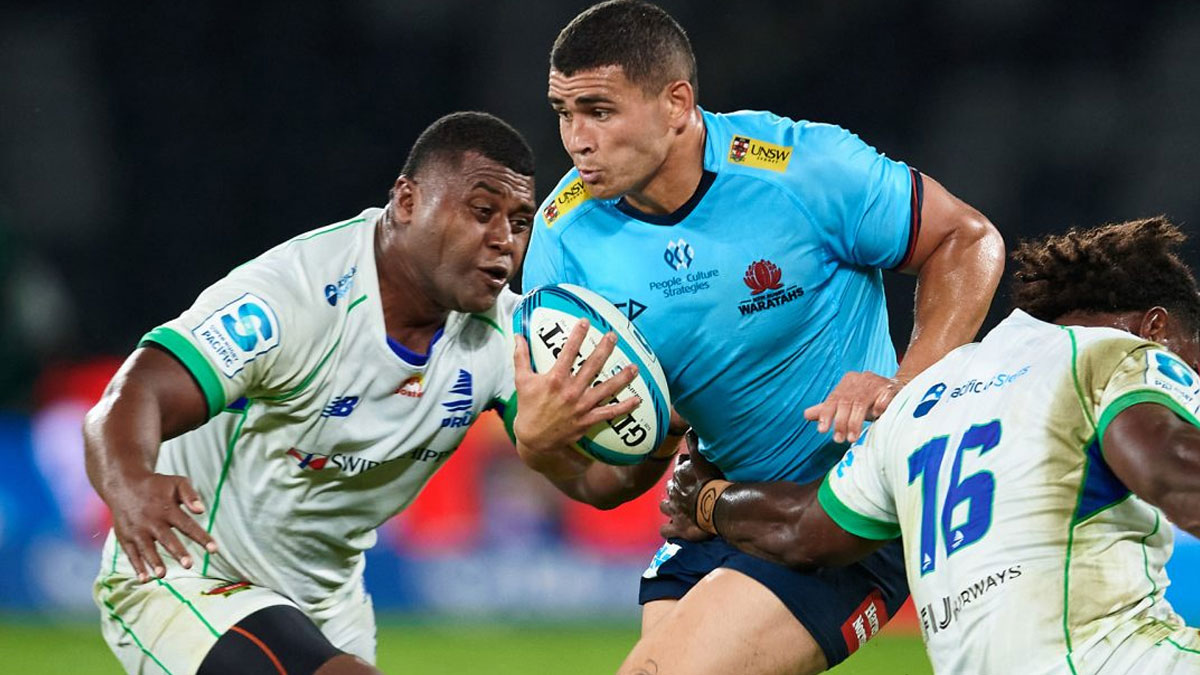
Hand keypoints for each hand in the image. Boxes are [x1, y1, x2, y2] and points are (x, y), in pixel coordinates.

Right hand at [105, 472, 217, 582]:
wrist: (124, 484)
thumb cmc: (157, 486)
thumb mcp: (177, 482)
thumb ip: (190, 495)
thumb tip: (202, 510)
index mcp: (168, 509)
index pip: (187, 525)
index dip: (201, 538)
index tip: (214, 550)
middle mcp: (152, 521)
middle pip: (167, 538)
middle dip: (178, 552)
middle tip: (189, 565)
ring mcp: (137, 530)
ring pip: (147, 548)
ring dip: (154, 562)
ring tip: (162, 575)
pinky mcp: (125, 537)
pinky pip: (131, 554)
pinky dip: (137, 566)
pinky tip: (144, 579)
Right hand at [512, 319, 640, 466]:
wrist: (534, 438)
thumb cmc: (528, 407)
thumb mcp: (521, 380)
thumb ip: (521, 356)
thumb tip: (517, 335)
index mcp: (555, 379)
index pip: (568, 352)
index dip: (577, 335)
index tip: (586, 322)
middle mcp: (571, 390)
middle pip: (592, 366)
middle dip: (605, 349)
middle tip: (614, 336)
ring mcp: (581, 406)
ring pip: (606, 388)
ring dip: (622, 377)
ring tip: (635, 366)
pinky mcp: (588, 420)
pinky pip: (610, 412)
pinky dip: (624, 407)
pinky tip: (637, 399)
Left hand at [659, 433, 723, 539]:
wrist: (717, 507)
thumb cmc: (713, 481)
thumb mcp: (703, 457)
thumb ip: (695, 442)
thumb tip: (688, 428)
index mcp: (680, 474)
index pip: (679, 467)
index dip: (685, 468)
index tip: (691, 470)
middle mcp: (674, 491)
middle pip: (671, 487)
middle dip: (676, 488)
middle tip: (687, 491)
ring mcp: (674, 510)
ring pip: (665, 506)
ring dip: (669, 506)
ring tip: (677, 509)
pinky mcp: (677, 527)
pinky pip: (666, 529)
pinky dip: (668, 529)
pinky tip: (673, 529)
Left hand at [803, 371, 905, 442]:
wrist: (896, 390)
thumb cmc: (868, 399)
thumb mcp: (847, 403)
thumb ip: (828, 408)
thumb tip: (805, 415)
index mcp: (847, 381)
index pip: (833, 398)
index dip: (826, 414)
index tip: (822, 430)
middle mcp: (861, 379)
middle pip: (846, 401)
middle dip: (841, 422)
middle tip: (838, 439)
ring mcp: (876, 383)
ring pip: (862, 402)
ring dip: (855, 421)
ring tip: (851, 438)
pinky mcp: (891, 388)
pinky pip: (884, 397)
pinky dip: (879, 407)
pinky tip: (877, 417)